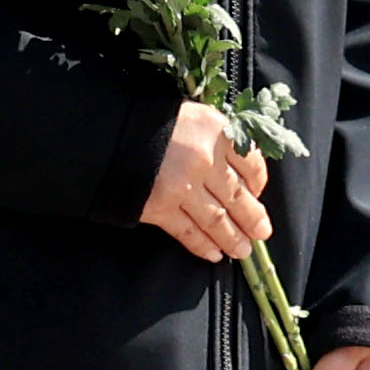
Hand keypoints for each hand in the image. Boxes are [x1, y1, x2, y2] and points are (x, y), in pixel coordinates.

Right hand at [142, 101, 274, 263]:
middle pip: (238, 196)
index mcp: (216, 131)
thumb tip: (240, 169)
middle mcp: (204, 160)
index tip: (257, 193)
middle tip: (262, 232)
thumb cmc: (153, 120)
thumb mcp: (193, 114)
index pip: (251, 163)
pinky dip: (202, 246)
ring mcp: (182, 187)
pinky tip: (213, 254)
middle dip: (253, 218)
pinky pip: (188, 232)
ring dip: (232, 238)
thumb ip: (217, 136)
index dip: (258, 182)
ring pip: (217, 220)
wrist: (107, 132)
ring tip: (242, 251)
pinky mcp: (160, 208)